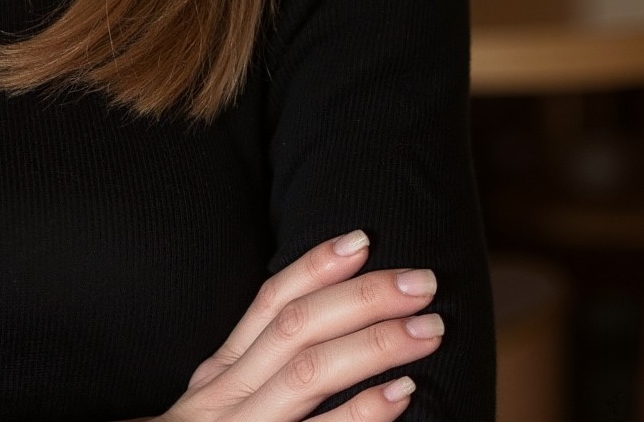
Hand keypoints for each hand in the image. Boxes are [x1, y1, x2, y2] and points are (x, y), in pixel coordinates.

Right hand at [154, 231, 443, 420]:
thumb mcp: (215, 407)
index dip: (316, 267)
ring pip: (306, 372)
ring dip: (373, 344)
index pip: (269, 304)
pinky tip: (401, 395)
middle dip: (363, 298)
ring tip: (427, 329)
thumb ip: (252, 373)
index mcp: (220, 376)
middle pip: (296, 329)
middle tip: (423, 282)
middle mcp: (226, 397)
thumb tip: (316, 334)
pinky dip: (360, 413)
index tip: (364, 238)